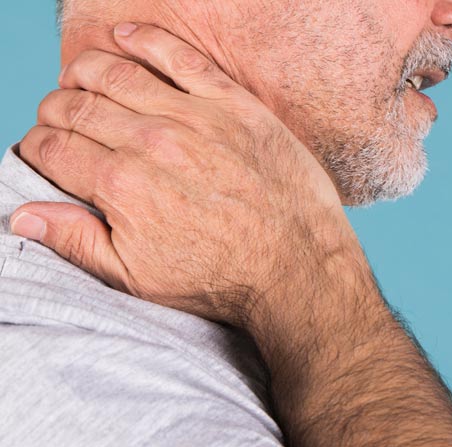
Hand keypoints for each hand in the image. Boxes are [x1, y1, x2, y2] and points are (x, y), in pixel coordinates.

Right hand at [10, 23, 370, 327]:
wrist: (297, 266)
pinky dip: (147, 40)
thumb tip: (22, 215)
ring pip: (120, 74)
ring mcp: (194, 118)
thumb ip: (76, 241)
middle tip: (59, 119)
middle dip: (55, 110)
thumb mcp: (137, 277)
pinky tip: (127, 37)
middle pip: (78, 107)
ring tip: (80, 79)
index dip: (37, 147)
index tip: (43, 152)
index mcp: (121, 185)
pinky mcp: (234, 105)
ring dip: (88, 71)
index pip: (52, 148)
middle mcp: (151, 143)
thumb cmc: (221, 278)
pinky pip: (181, 58)